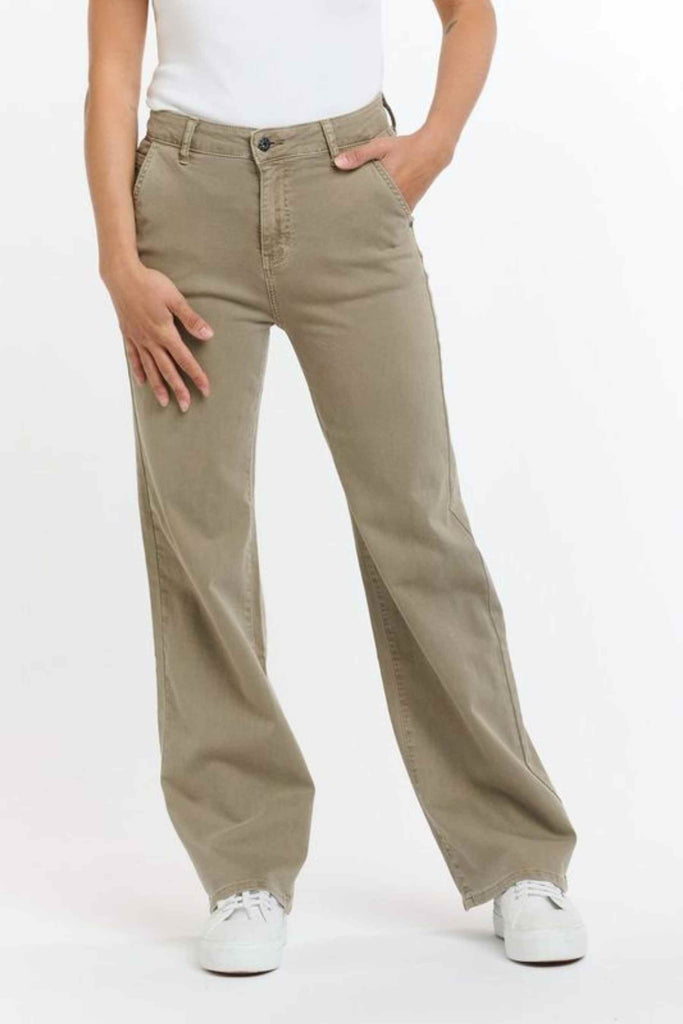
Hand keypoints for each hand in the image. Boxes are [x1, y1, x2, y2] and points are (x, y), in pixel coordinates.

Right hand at [103, 260, 212, 411]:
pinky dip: (138, 371)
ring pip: (149, 368)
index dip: (197, 376)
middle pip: (167, 370)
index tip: (206, 390)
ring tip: (165, 402)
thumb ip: (191, 319)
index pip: (185, 360)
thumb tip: (208, 335)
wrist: (121, 275)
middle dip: (178, 389)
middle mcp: (151, 340)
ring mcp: (137, 339)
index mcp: (165, 333)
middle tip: (186, 406)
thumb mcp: (175, 298)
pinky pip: (133, 357)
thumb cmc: (150, 283)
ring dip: (158, 387)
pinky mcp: (127, 334)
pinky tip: (142, 382)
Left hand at [333, 126, 453, 210]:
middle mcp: (396, 199)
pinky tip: (376, 214)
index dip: (352, 210)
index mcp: (386, 185)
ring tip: (359, 220)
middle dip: (361, 217)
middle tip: (347, 220)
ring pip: (383, 216)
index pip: (364, 204)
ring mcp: (403, 205)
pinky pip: (393, 215)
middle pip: (372, 214)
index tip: (341, 213)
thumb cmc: (405, 147)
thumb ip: (358, 155)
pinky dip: (385, 214)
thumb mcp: (380, 146)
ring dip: (373, 217)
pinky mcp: (409, 206)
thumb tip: (337, 162)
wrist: (432, 151)